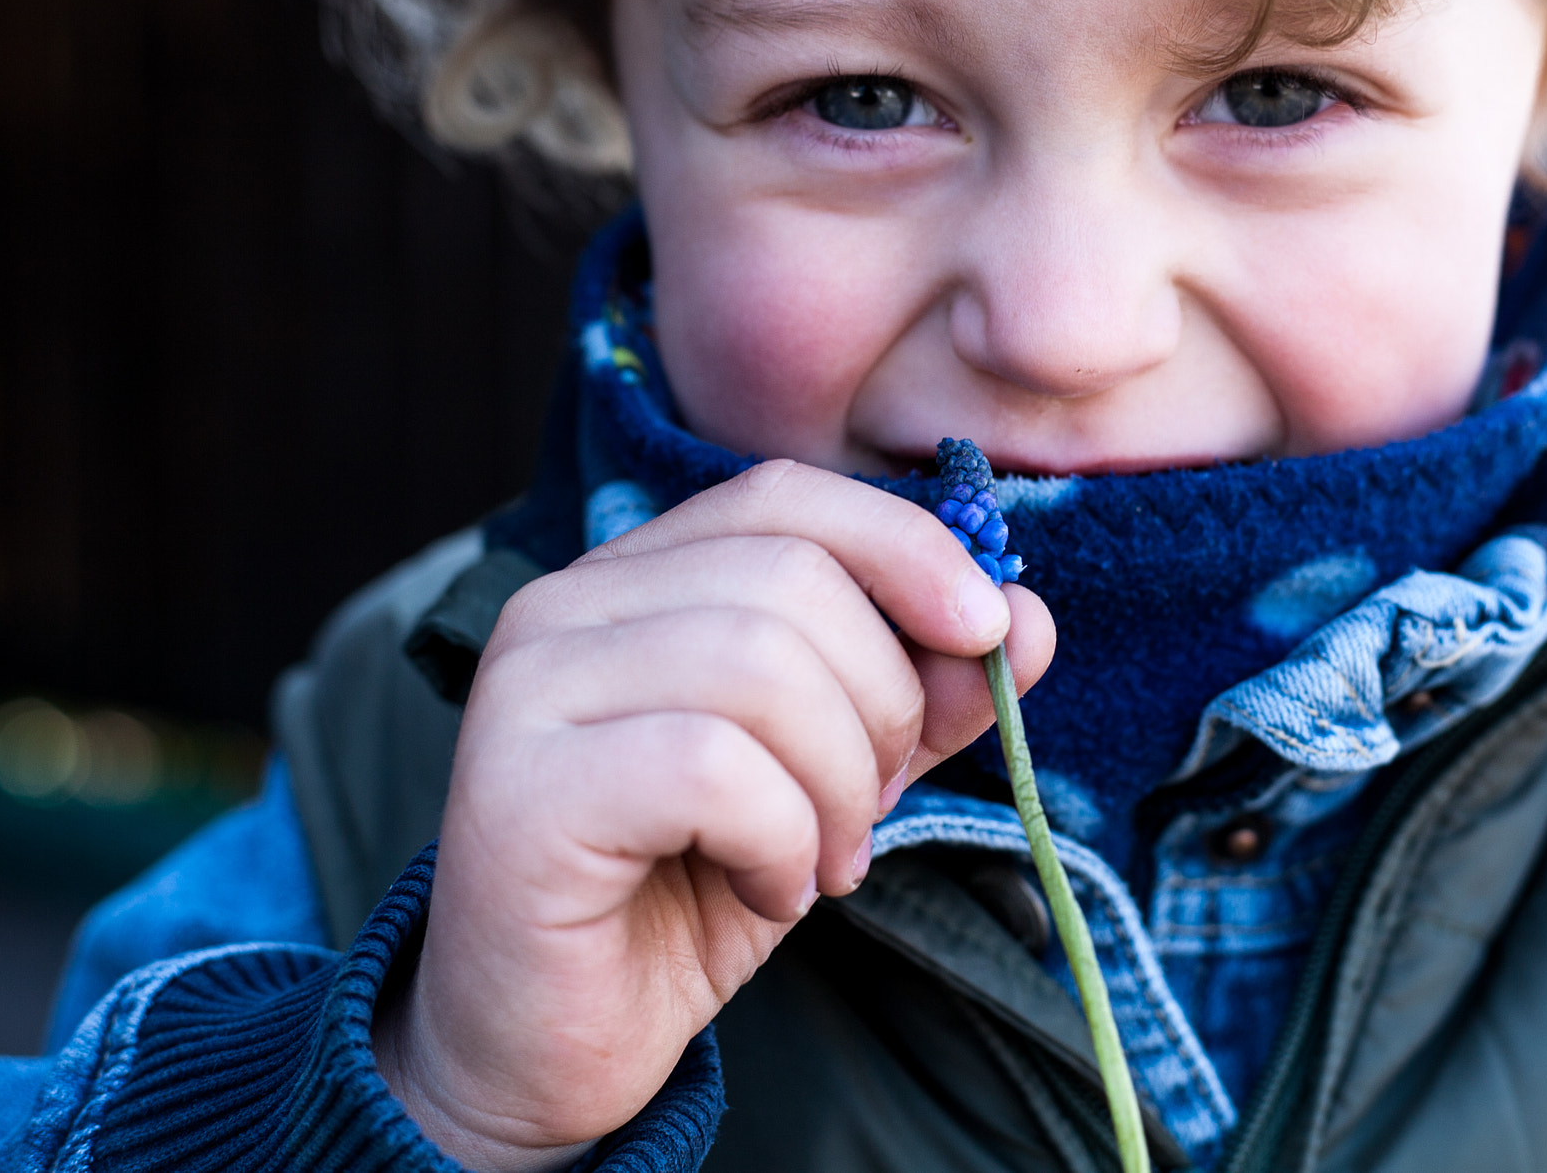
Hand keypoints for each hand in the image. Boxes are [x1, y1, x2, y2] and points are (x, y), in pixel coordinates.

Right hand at [372, 459, 1054, 1169]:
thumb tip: (1027, 617)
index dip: (906, 547)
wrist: (547, 1049)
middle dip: (882, 700)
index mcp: (631, 577)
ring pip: (760, 664)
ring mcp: (528, 688)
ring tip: (823, 861)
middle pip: (791, 578)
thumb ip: (918, 696)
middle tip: (872, 807)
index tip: (987, 633)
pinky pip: (712, 767)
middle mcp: (563, 606)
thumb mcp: (830, 781)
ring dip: (837, 783)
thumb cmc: (682, 894)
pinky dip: (780, 837)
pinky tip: (766, 888)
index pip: (785, 497)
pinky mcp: (519, 789)